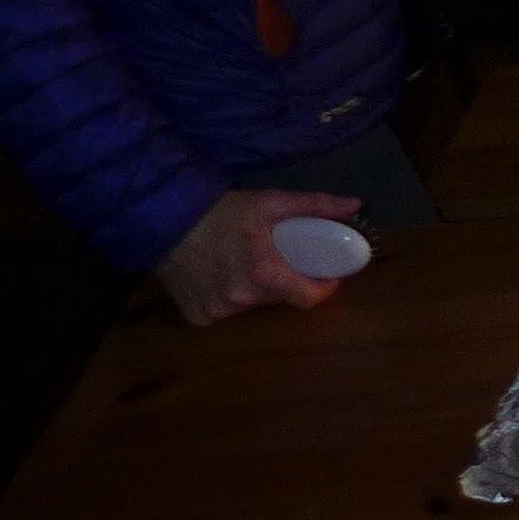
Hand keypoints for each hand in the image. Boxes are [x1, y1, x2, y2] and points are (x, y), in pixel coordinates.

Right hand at [153, 188, 358, 323]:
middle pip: (280, 298)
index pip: (309, 299)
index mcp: (263, 274)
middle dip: (286, 280)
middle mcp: (239, 299)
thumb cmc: (222, 211)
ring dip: (256, 288)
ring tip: (245, 263)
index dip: (323, 287)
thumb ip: (315, 205)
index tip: (325, 273)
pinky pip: (226, 310)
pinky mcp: (197, 317)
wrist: (162, 218)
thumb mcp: (270, 202)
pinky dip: (229, 296)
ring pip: (253, 305)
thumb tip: (356, 205)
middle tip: (280, 258)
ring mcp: (216, 311)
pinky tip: (219, 275)